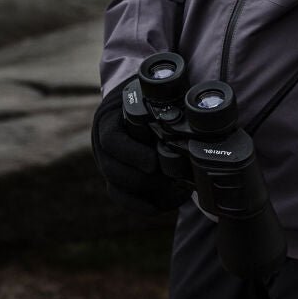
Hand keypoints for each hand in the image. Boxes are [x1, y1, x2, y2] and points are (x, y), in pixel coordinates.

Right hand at [91, 77, 189, 214]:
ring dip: (147, 194)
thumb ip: (162, 102)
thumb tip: (194, 113)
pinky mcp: (117, 180)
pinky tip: (175, 200)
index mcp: (108, 121)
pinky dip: (148, 206)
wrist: (132, 100)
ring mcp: (108, 165)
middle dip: (143, 179)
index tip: (154, 163)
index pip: (111, 141)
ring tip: (176, 188)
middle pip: (113, 171)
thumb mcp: (149, 93)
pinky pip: (126, 200)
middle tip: (169, 177)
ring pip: (118, 189)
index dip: (132, 154)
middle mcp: (103, 146)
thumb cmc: (146, 95)